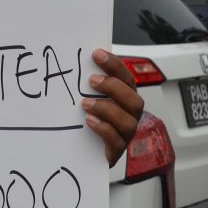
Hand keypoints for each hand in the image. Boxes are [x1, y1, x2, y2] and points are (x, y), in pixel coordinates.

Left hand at [81, 48, 143, 166]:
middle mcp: (129, 116)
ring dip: (106, 109)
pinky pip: (116, 141)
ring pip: (128, 122)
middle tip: (91, 80)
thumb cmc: (87, 121)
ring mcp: (125, 135)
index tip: (96, 54)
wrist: (82, 153)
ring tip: (85, 104)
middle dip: (114, 87)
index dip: (114, 65)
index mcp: (124, 99)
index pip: (126, 78)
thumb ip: (89, 84)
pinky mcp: (115, 151)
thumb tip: (73, 59)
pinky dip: (104, 129)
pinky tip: (88, 121)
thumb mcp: (89, 98)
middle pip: (134, 100)